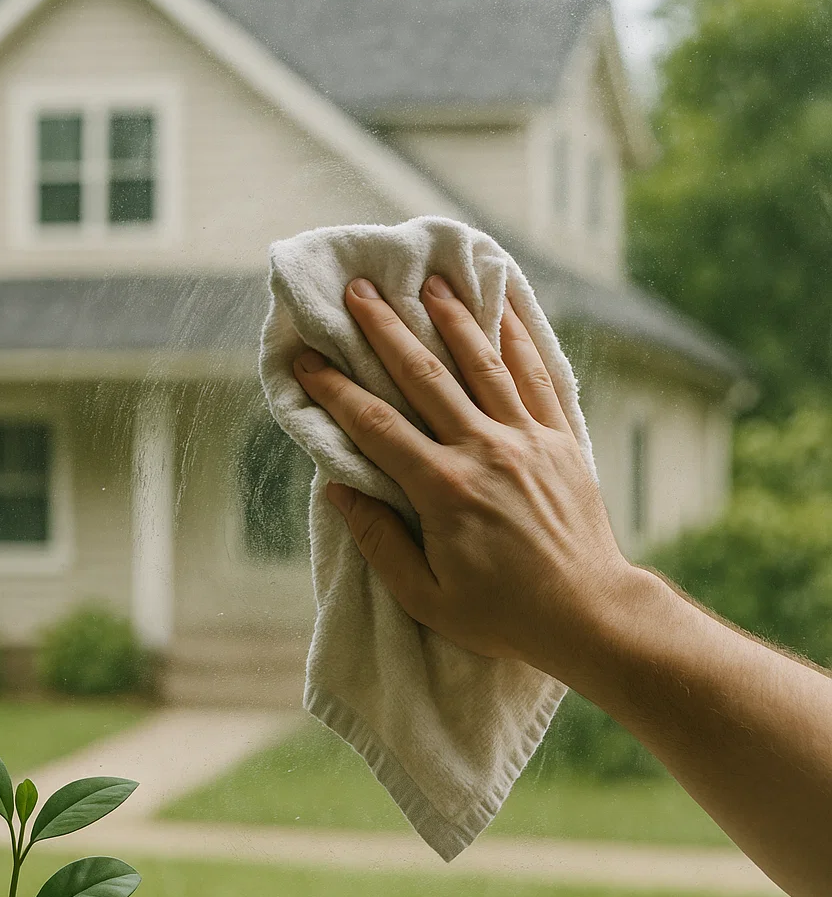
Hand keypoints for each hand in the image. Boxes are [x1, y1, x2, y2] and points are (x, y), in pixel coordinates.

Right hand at [292, 274, 635, 676]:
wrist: (588, 614)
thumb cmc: (502, 615)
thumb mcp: (426, 597)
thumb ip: (379, 541)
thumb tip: (339, 490)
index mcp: (444, 490)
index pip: (377, 426)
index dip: (337, 390)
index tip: (308, 361)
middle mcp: (486, 451)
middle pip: (426, 375)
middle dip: (387, 328)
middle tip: (359, 289)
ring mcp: (528, 440)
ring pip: (484, 363)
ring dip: (453, 318)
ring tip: (430, 281)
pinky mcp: (562, 440)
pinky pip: (537, 376)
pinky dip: (520, 338)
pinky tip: (503, 308)